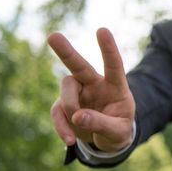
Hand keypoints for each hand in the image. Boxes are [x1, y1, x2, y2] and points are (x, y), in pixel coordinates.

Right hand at [47, 28, 135, 151]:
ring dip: (70, 107)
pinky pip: (57, 112)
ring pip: (66, 89)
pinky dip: (61, 126)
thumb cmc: (118, 130)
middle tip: (52, 36)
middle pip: (79, 66)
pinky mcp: (64, 106)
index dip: (108, 49)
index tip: (102, 30)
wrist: (107, 141)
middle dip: (66, 52)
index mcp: (115, 86)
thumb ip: (101, 123)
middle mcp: (95, 84)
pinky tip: (70, 139)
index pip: (113, 65)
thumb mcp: (117, 132)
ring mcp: (78, 93)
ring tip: (79, 124)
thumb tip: (77, 117)